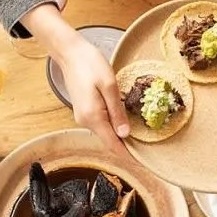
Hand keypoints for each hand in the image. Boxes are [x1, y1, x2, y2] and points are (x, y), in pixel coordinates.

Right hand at [20, 4, 129, 151]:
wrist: (70, 53)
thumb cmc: (90, 64)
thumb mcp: (109, 85)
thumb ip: (117, 111)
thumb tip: (124, 135)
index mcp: (93, 117)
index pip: (113, 145)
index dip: (128, 156)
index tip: (142, 164)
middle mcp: (86, 121)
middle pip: (109, 141)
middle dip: (126, 148)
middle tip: (146, 153)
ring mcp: (83, 117)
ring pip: (105, 133)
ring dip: (119, 137)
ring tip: (138, 140)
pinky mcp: (84, 111)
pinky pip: (101, 124)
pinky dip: (113, 128)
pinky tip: (123, 124)